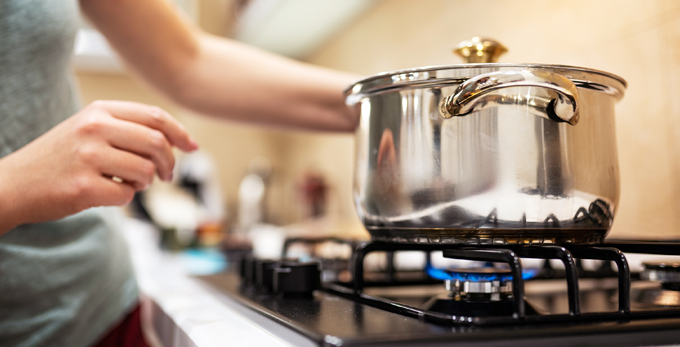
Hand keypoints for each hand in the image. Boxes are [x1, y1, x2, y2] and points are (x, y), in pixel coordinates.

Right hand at [0, 100, 197, 232]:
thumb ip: (128, 129)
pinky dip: (124, 198)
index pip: (155, 116)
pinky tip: (105, 193)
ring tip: (128, 182)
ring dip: (145, 182)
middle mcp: (94, 128)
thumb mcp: (89, 129)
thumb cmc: (61, 158)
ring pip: (146, 171)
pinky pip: (127, 195)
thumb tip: (178, 140)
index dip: (179, 133)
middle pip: (157, 143)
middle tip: (166, 175)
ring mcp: (88, 157)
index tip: (192, 146)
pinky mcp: (84, 186)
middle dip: (169, 163)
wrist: (14, 184)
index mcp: (99, 111)